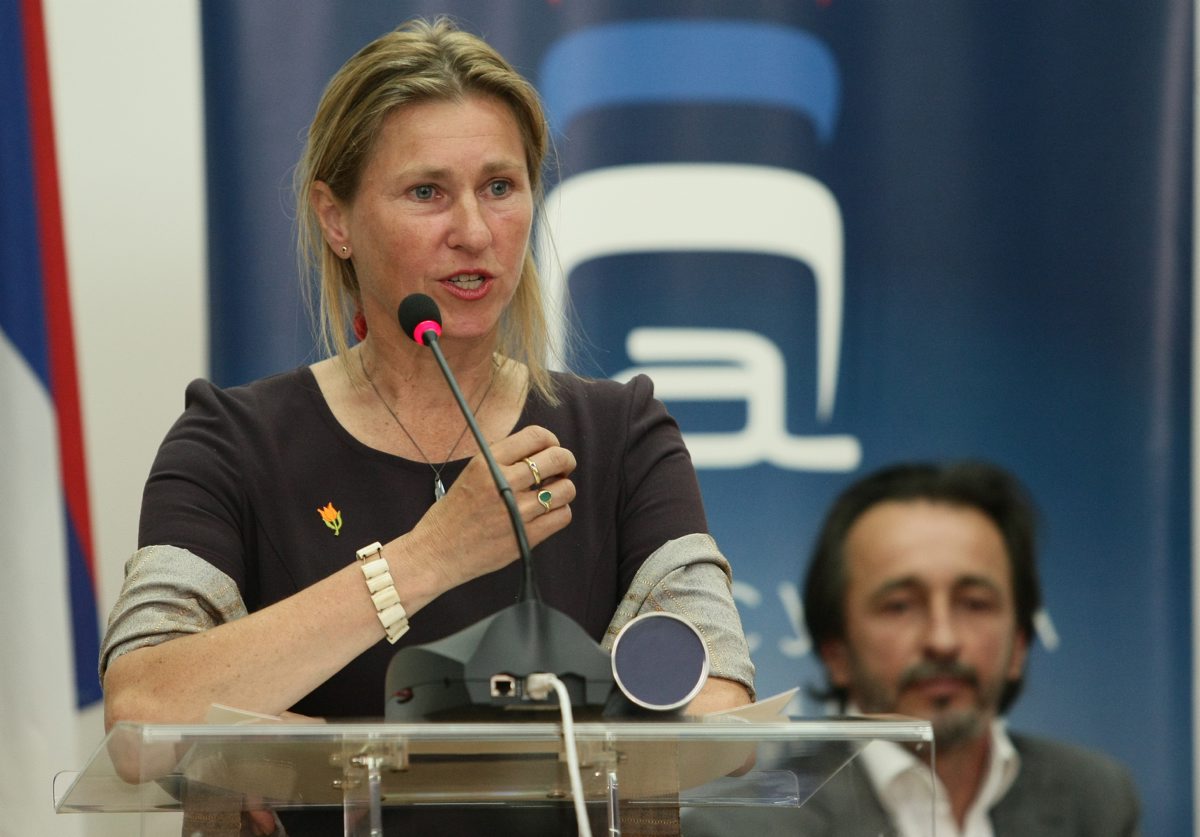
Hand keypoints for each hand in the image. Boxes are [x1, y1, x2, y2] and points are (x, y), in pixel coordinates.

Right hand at [399, 425, 575, 596]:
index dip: (551, 441)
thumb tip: (543, 452)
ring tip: (552, 494)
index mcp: (487, 463)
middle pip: (556, 459)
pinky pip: (561, 516)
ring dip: (563, 489)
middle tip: (561, 470)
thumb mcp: (471, 475)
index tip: (551, 449)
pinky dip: (560, 512)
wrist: (435, 553)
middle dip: (565, 462)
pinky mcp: (525, 537)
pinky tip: (547, 513)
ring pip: (565, 489)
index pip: (536, 436)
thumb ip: (503, 462)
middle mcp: (502, 483)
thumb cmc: (453, 514)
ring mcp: (516, 512)